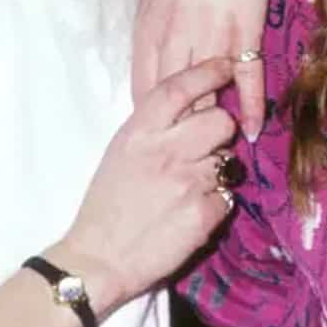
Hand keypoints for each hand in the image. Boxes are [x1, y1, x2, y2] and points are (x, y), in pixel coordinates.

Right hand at [49, 58, 241, 315]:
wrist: (97, 261)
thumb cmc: (106, 206)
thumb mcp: (121, 153)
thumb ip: (153, 127)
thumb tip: (190, 107)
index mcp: (139, 132)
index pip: (180, 87)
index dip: (208, 71)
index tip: (225, 65)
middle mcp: (165, 151)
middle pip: (221, 120)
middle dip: (221, 130)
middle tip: (206, 148)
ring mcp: (187, 182)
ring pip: (228, 160)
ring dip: (218, 171)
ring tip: (192, 187)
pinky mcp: (203, 213)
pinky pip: (228, 197)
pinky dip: (215, 204)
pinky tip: (191, 213)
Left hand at [131, 0, 326, 134]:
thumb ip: (158, 19)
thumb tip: (160, 46)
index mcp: (149, 27)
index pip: (145, 89)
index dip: (157, 118)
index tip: (170, 136)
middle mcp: (173, 39)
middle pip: (173, 102)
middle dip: (183, 131)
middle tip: (196, 155)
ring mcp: (208, 37)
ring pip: (206, 97)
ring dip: (215, 127)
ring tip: (224, 152)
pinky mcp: (243, 30)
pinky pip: (245, 80)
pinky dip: (251, 108)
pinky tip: (254, 128)